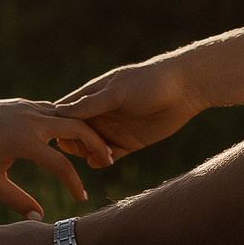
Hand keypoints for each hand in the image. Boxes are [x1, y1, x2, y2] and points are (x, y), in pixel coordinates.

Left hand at [0, 95, 113, 220]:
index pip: (61, 165)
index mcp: (24, 141)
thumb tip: (39, 220)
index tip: (81, 198)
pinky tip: (74, 137)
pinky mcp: (26, 104)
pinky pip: (56, 111)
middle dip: (97, 145)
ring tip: (96, 150)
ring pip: (70, 116)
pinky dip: (70, 123)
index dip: (74, 184)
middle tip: (108, 161)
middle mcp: (32, 120)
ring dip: (86, 131)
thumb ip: (16, 200)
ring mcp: (30, 108)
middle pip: (78, 129)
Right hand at [54, 56, 205, 158]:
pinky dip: (102, 161)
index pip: (65, 113)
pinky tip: (107, 159)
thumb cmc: (149, 82)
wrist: (184, 90)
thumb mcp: (117, 92)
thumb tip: (59, 112)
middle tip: (84, 147)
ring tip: (99, 154)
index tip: (63, 134)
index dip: (60, 125)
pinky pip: (107, 157)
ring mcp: (112, 129)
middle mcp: (99, 114)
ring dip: (88, 154)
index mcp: (92, 96)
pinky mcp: (128, 143)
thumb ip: (91, 104)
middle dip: (74, 144)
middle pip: (74, 134)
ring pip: (88, 148)